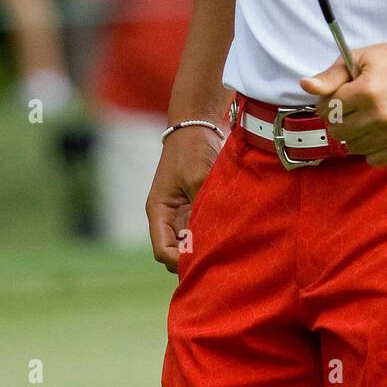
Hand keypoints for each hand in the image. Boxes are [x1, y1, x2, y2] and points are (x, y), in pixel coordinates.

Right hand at [146, 124, 222, 272]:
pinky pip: (200, 229)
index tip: (202, 262)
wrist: (196, 125)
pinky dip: (211, 234)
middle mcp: (167, 216)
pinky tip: (228, 237)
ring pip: (189, 243)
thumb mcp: (197, 177)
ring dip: (203, 247)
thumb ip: (202, 206)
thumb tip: (213, 235)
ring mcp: (180, 212)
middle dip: (192, 259)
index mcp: (159, 211)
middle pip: (175, 251)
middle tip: (217, 262)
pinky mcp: (194, 206)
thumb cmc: (191, 149)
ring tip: (224, 252)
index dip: (179, 261)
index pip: (162, 250)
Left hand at [298, 31, 386, 166]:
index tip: (338, 96)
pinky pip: (374, 159)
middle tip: (352, 106)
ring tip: (366, 116)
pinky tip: (376, 131)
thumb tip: (306, 85)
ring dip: (354, 133)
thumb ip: (331, 76)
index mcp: (365, 92)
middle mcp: (379, 116)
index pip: (326, 110)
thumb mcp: (360, 59)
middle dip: (339, 117)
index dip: (328, 102)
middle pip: (337, 130)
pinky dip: (371, 148)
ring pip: (353, 147)